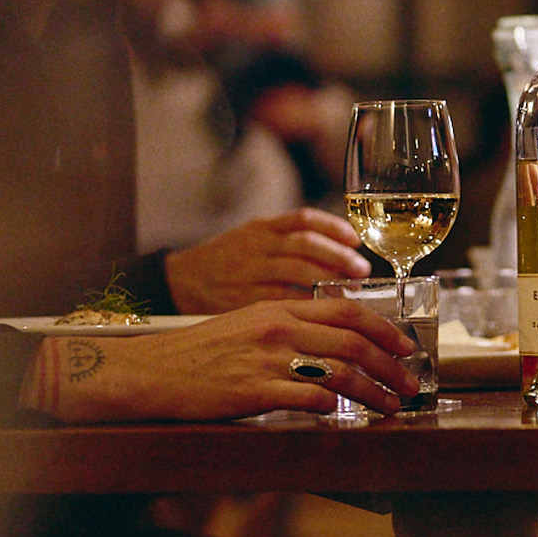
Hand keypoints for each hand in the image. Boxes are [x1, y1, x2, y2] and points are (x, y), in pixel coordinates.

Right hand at [23, 299, 416, 421]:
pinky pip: (309, 400)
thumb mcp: (247, 324)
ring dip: (374, 393)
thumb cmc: (199, 353)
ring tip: (391, 408)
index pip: (347, 311)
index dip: (385, 329)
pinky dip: (335, 410)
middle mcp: (278, 328)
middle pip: (354, 343)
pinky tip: (344, 418)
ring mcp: (267, 360)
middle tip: (409, 385)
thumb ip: (289, 330)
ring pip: (341, 373)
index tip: (405, 346)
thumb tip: (334, 346)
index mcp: (278, 307)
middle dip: (391, 366)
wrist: (151, 371)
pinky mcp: (255, 393)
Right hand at [163, 209, 370, 311]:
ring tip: (349, 295)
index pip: (302, 220)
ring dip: (329, 283)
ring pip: (297, 273)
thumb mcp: (249, 240)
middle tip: (361, 272)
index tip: (355, 241)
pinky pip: (281, 302)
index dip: (333, 228)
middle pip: (305, 245)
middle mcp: (254, 248)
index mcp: (258, 229)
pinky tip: (325, 316)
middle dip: (339, 258)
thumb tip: (339, 250)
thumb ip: (286, 242)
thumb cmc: (222, 265)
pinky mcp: (241, 302)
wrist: (177, 285)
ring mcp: (247, 274)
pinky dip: (307, 306)